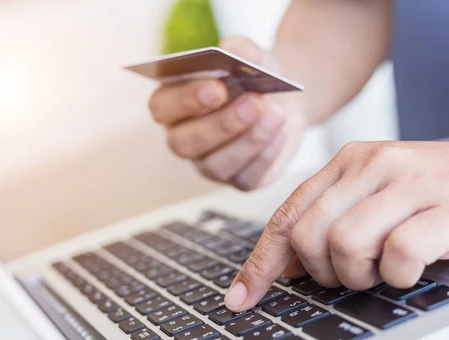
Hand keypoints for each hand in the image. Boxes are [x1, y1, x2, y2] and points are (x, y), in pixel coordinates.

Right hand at [148, 36, 307, 190]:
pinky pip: (246, 179)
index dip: (185, 100)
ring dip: (247, 140)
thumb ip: (237, 49)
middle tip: (252, 102)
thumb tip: (228, 51)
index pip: (163, 108)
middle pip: (185, 142)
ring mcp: (209, 164)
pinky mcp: (238, 180)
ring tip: (276, 114)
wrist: (285, 99)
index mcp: (172, 104)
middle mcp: (184, 138)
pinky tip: (281, 134)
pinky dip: (265, 157)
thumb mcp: (251, 55)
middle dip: (220, 124)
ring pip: (216, 165)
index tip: (216, 87)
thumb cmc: (255, 75)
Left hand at [224, 125, 448, 310]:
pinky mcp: (447, 209)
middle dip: (321, 271)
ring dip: (359, 274)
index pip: (288, 216)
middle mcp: (372, 166)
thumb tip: (282, 266)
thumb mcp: (375, 193)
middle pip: (309, 235)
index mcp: (347, 162)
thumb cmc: (436, 187)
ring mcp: (410, 184)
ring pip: (346, 244)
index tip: (242, 298)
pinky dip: (398, 275)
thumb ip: (329, 219)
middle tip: (352, 273)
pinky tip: (412, 268)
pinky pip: (398, 253)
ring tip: (384, 268)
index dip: (260, 263)